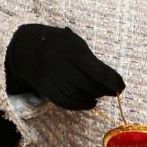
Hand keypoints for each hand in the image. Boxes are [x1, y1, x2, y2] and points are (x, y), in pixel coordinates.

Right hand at [4, 24, 123, 109]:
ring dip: (92, 98)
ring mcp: (49, 75)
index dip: (109, 79)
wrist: (25, 45)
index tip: (121, 86)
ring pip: (74, 93)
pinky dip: (79, 105)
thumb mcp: (73, 41)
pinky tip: (89, 102)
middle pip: (84, 83)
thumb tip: (111, 79)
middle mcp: (57, 61)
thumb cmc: (58, 42)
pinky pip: (63, 101)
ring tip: (101, 95)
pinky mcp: (44, 86)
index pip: (93, 67)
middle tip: (114, 92)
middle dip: (102, 90)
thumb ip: (89, 58)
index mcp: (68, 45)